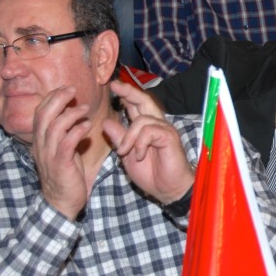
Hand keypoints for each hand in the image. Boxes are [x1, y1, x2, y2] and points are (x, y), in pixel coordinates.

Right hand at [32, 86, 93, 220]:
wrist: (61, 202)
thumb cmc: (66, 175)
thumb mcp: (63, 150)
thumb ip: (66, 133)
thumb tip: (75, 115)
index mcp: (40, 140)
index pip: (40, 112)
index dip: (51, 98)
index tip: (66, 89)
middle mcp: (41, 145)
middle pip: (43, 114)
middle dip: (57, 99)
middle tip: (72, 90)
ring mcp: (49, 155)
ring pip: (54, 126)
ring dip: (70, 114)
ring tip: (84, 108)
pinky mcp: (61, 164)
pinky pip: (66, 143)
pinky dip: (76, 131)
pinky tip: (87, 126)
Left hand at [102, 80, 193, 204]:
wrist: (166, 189)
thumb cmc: (150, 174)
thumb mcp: (127, 155)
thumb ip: (119, 138)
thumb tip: (106, 122)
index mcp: (146, 128)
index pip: (136, 106)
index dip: (126, 95)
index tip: (113, 86)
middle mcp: (157, 125)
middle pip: (143, 101)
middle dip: (129, 92)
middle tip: (115, 86)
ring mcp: (164, 130)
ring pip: (142, 120)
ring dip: (128, 137)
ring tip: (124, 152)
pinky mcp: (169, 137)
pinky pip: (149, 131)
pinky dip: (140, 144)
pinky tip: (139, 155)